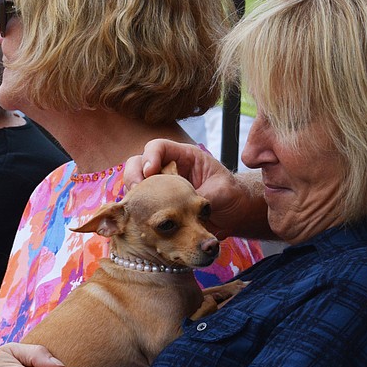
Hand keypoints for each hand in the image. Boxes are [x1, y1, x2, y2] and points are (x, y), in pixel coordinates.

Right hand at [125, 139, 267, 239]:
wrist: (234, 213)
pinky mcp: (159, 205)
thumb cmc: (231, 195)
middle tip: (137, 192)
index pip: (159, 147)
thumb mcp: (221, 192)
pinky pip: (140, 204)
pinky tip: (137, 219)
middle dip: (134, 175)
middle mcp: (169, 169)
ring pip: (135, 184)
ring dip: (132, 194)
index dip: (150, 156)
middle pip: (139, 163)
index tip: (150, 171)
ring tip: (135, 207)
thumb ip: (201, 195)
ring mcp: (161, 187)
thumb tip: (183, 208)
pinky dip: (135, 210)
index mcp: (185, 157)